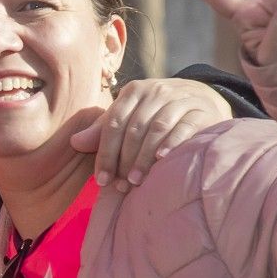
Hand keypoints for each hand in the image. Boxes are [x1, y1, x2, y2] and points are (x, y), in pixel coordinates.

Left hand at [71, 77, 234, 191]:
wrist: (202, 98)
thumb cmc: (156, 113)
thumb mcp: (129, 117)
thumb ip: (103, 130)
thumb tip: (74, 142)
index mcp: (133, 91)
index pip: (114, 123)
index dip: (105, 153)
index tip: (102, 180)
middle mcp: (156, 91)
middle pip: (134, 129)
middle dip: (124, 160)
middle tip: (120, 186)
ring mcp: (180, 99)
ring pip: (157, 129)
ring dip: (144, 157)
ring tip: (136, 181)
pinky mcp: (201, 111)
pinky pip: (184, 127)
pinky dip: (171, 143)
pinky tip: (161, 160)